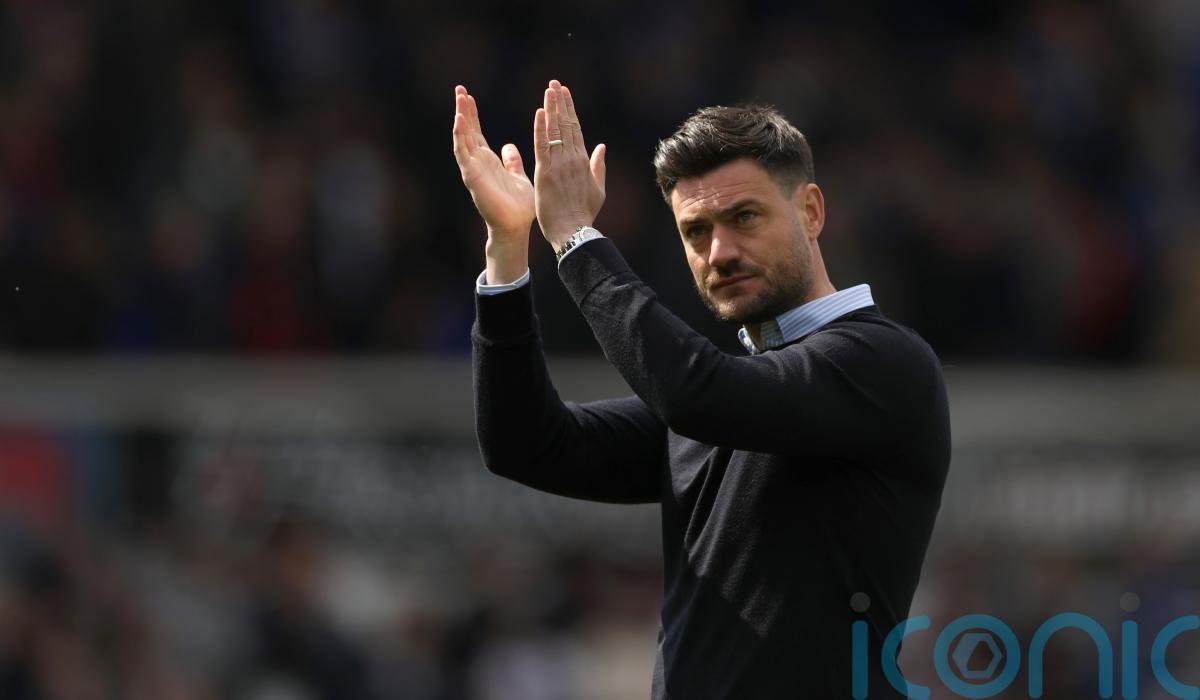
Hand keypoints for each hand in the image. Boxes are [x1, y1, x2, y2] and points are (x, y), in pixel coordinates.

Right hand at [452, 85, 533, 238]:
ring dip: (460, 118)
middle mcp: (477, 163)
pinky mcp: (472, 177)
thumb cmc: (518, 207)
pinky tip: (459, 121)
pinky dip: (460, 137)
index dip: (472, 114)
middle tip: (459, 88)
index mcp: (488, 161)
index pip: (476, 132)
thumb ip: (511, 162)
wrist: (515, 227)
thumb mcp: (518, 176)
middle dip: (463, 110)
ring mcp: (473, 169)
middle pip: (467, 131)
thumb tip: (508, 147)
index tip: (468, 95)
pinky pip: (463, 154)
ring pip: (462, 138)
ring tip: (459, 98)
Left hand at [533, 80, 606, 248]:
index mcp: (583, 161)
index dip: (570, 110)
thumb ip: (598, 166)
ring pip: (554, 131)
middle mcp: (572, 159)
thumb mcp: (598, 189)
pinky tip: (539, 113)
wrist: (573, 231)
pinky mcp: (545, 173)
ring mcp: (558, 165)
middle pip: (565, 125)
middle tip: (555, 83)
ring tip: (548, 90)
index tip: (566, 94)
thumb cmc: (585, 214)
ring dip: (551, 109)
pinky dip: (540, 129)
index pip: (576, 129)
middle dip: (560, 103)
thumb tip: (602, 147)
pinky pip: (542, 146)